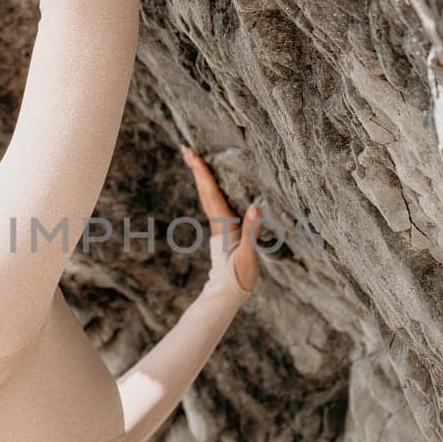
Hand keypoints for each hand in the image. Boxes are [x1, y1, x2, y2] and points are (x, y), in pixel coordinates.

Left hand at [181, 145, 261, 294]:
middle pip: (204, 190)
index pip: (212, 193)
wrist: (229, 292)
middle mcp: (218, 221)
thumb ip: (252, 231)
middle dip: (196, 169)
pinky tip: (212, 185)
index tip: (193, 155)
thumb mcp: (248, 254)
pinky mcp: (224, 229)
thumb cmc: (240, 275)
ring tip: (195, 160)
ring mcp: (219, 225)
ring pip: (207, 195)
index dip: (203, 173)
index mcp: (223, 223)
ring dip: (201, 176)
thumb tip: (255, 207)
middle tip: (187, 148)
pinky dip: (210, 188)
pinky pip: (214, 202)